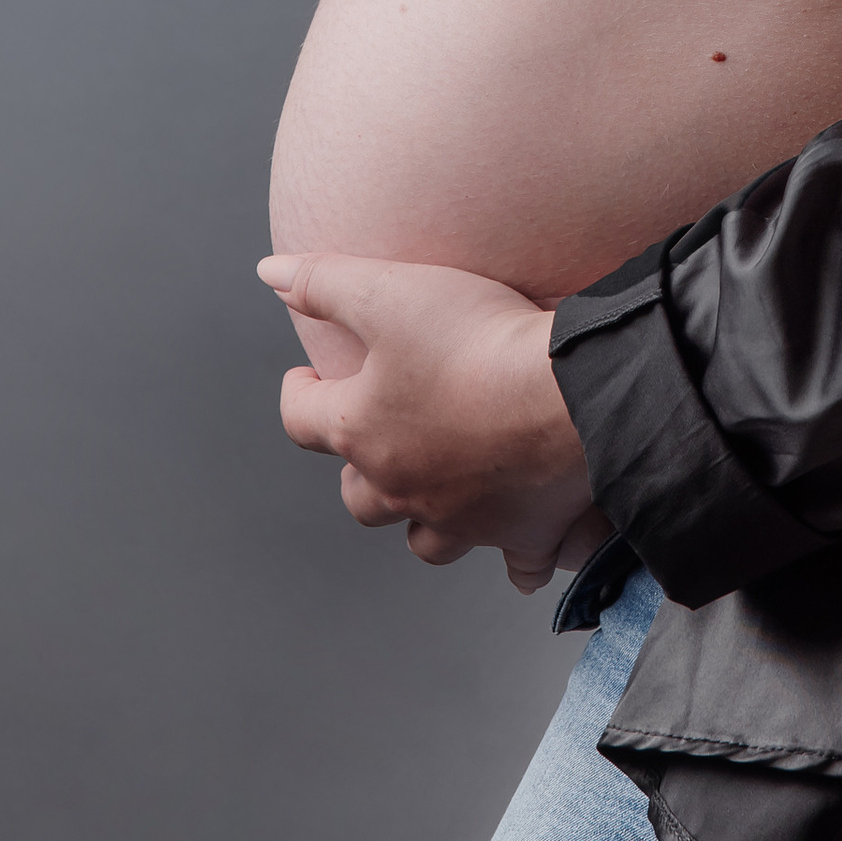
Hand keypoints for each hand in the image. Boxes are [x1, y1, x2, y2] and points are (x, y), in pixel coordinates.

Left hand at [260, 250, 615, 587]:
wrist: (570, 394)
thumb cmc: (480, 344)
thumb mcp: (389, 291)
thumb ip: (323, 281)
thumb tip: (271, 274)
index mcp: (364, 431)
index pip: (300, 419)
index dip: (297, 393)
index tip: (307, 377)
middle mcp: (404, 485)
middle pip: (359, 497)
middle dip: (358, 471)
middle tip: (374, 440)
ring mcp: (463, 517)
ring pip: (424, 540)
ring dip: (421, 519)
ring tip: (433, 491)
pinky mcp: (523, 532)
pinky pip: (519, 565)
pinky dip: (519, 561)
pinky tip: (524, 555)